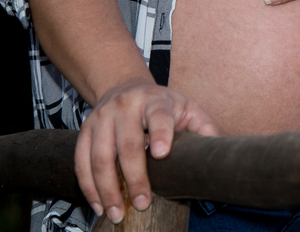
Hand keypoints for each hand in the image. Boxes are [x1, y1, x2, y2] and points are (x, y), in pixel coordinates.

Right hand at [74, 77, 217, 222]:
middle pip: (127, 144)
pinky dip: (88, 186)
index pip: (159, 116)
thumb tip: (218, 152)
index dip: (160, 134)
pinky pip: (81, 161)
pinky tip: (98, 204)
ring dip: (107, 188)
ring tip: (117, 212)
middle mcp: (126, 106)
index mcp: (155, 100)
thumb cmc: (163, 105)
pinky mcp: (85, 130)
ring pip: (99, 157)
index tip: (161, 154)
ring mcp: (102, 118)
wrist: (126, 87)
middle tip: (143, 203)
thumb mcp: (187, 108)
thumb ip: (203, 128)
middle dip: (134, 177)